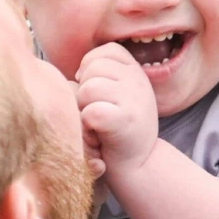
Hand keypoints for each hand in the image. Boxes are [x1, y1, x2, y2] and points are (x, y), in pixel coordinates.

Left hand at [76, 43, 158, 178]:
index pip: (106, 52)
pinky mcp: (124, 120)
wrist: (140, 166)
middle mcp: (139, 81)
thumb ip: (104, 75)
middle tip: (98, 112)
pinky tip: (99, 135)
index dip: (91, 68)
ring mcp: (134, 100)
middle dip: (85, 90)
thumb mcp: (120, 95)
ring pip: (88, 89)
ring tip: (98, 124)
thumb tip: (78, 72)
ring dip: (84, 109)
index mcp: (137, 72)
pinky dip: (88, 126)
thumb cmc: (120, 130)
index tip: (97, 93)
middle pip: (92, 68)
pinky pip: (89, 112)